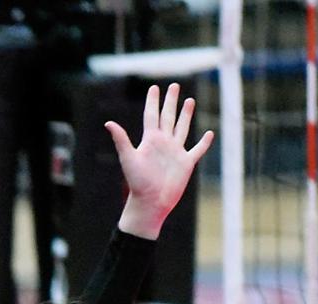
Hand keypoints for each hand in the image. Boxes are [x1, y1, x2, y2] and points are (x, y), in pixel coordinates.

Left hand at [109, 83, 214, 239]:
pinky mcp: (186, 163)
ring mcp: (175, 152)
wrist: (150, 202)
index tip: (154, 88)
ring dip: (186, 115)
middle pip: (168, 117)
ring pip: (182, 128)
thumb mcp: (128, 158)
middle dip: (171, 101)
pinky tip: (209, 133)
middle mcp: (163, 143)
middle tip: (174, 86)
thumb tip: (108, 123)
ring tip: (189, 100)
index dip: (153, 101)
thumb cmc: (137, 182)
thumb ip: (121, 140)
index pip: (151, 115)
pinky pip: (197, 149)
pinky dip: (204, 142)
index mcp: (150, 140)